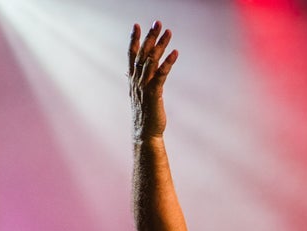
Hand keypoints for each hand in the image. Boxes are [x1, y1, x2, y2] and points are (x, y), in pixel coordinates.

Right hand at [128, 21, 177, 139]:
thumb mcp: (138, 96)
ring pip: (151, 61)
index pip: (132, 56)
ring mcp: (144, 87)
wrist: (145, 133)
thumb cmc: (144, 115)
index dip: (134, 40)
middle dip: (150, 36)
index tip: (137, 25)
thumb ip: (137, 82)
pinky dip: (168, 63)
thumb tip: (131, 73)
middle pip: (143, 53)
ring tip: (168, 32)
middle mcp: (137, 81)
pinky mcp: (154, 94)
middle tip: (157, 22)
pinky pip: (161, 75)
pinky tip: (175, 53)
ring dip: (160, 45)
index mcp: (133, 80)